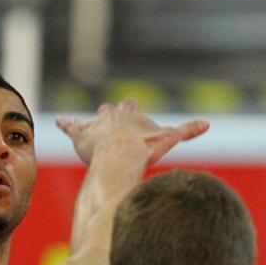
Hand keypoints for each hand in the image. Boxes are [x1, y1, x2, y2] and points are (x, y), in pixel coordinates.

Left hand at [56, 100, 208, 165]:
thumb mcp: (167, 139)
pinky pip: (70, 126)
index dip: (131, 111)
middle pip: (111, 111)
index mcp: (128, 113)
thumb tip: (208, 124)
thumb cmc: (142, 149)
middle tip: (112, 121)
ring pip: (91, 120)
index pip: (130, 107)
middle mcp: (109, 114)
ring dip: (90, 124)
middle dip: (112, 115)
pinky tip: (58, 121)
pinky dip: (64, 124)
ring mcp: (93, 124)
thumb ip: (187, 131)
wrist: (118, 157)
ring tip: (86, 126)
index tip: (132, 110)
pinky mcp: (79, 135)